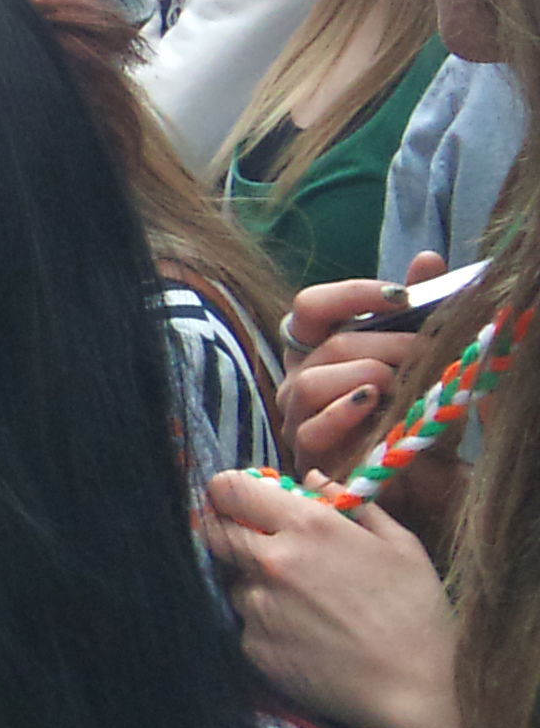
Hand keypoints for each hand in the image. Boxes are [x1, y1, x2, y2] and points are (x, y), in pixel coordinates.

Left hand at [202, 472, 459, 727]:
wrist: (416, 690)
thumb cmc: (416, 614)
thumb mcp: (399, 546)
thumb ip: (350, 504)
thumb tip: (313, 479)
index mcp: (308, 527)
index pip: (230, 489)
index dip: (229, 490)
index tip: (240, 498)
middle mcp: (271, 561)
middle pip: (214, 531)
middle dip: (230, 530)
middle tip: (259, 542)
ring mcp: (257, 606)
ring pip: (232, 581)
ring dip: (254, 583)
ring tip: (304, 604)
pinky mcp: (251, 646)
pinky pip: (244, 623)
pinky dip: (264, 623)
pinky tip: (304, 635)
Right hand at [275, 254, 447, 473]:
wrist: (425, 470)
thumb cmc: (415, 408)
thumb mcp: (424, 354)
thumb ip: (419, 307)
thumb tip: (427, 258)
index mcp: (318, 346)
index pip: (311, 305)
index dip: (352, 295)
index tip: (403, 296)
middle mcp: (299, 375)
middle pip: (327, 345)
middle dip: (386, 344)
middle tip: (430, 351)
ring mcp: (297, 415)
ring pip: (312, 382)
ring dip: (367, 377)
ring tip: (402, 384)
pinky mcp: (305, 452)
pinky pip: (312, 427)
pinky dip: (345, 413)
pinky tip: (375, 406)